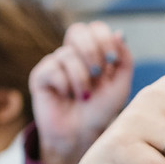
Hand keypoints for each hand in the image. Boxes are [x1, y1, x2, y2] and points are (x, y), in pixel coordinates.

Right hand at [29, 21, 133, 163]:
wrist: (81, 135)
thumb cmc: (101, 111)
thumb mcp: (120, 86)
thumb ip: (124, 60)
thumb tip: (119, 33)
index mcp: (93, 52)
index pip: (95, 28)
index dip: (103, 38)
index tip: (112, 60)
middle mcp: (73, 54)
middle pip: (77, 30)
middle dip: (91, 51)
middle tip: (98, 74)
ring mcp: (55, 63)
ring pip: (67, 54)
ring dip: (81, 78)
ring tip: (83, 97)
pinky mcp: (40, 76)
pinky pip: (52, 68)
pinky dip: (64, 85)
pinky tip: (66, 96)